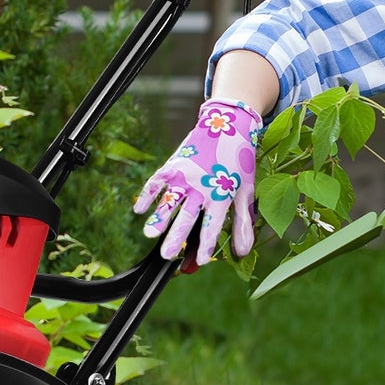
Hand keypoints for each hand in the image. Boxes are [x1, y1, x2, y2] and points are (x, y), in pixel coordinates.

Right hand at [134, 99, 262, 262]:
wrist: (229, 124)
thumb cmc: (239, 162)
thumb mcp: (246, 191)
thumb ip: (243, 222)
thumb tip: (242, 252)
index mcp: (222, 194)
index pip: (213, 223)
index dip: (207, 243)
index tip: (201, 260)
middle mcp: (202, 186)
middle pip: (187, 216)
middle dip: (176, 236)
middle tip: (167, 255)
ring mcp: (186, 175)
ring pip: (170, 200)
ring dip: (159, 217)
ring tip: (149, 233)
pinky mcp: (174, 164)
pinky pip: (158, 181)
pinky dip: (148, 194)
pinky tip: (139, 209)